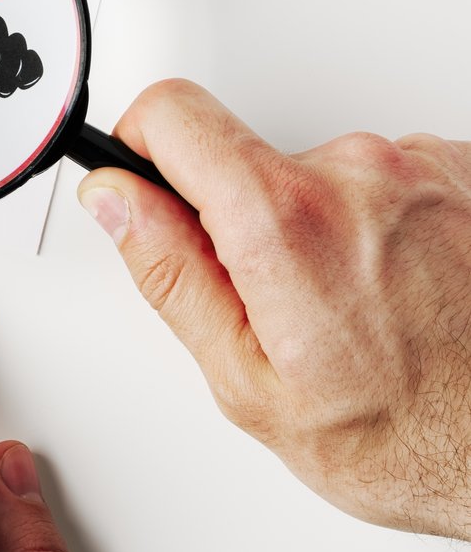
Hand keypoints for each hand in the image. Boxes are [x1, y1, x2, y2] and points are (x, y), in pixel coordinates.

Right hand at [78, 79, 470, 537]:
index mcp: (287, 220)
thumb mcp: (248, 382)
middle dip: (241, 221)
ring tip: (356, 308)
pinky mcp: (465, 174)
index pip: (173, 113)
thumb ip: (170, 273)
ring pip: (320, 175)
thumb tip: (117, 201)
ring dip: (321, 228)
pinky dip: (382, 228)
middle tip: (279, 305)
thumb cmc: (410, 438)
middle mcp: (360, 173)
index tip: (145, 184)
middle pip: (247, 158)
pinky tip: (400, 291)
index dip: (140, 146)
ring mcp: (423, 168)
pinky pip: (387, 181)